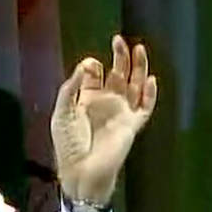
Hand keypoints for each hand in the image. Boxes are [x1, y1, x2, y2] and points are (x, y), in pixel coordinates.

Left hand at [50, 34, 157, 203]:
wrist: (81, 171)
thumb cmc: (68, 146)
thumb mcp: (62, 114)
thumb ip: (70, 89)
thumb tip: (83, 66)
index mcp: (87, 101)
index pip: (94, 76)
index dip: (91, 67)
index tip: (89, 65)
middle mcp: (105, 104)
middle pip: (117, 75)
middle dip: (119, 57)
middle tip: (118, 40)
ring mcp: (120, 114)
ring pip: (134, 85)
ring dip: (137, 68)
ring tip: (138, 49)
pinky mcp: (131, 125)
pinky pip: (145, 107)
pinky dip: (150, 94)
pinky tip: (150, 80)